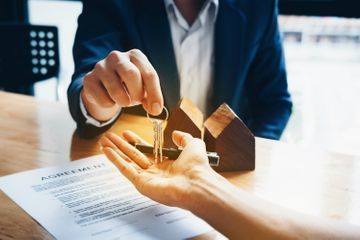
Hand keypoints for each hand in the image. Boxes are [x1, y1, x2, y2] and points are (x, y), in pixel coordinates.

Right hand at [81, 49, 162, 120]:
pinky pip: (104, 99)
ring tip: (124, 101)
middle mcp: (117, 56)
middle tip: (136, 101)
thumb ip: (152, 97)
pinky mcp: (89, 79)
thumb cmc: (129, 86)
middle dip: (137, 94)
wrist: (104, 86)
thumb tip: (155, 109)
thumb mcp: (143, 88)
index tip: (155, 109)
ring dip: (124, 102)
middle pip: (131, 75)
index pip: (149, 74)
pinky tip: (110, 99)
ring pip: (116, 90)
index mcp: (135, 55)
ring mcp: (101, 66)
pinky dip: (110, 105)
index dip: (154, 94)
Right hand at [98, 130, 214, 208]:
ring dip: (114, 151)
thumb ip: (184, 138)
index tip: (126, 133)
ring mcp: (147, 178)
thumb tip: (175, 133)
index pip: (146, 151)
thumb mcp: (193, 144)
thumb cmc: (197, 166)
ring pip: (127, 161)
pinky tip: (107, 151)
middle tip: (109, 136)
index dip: (136, 141)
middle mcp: (155, 171)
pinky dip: (115, 160)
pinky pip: (125, 170)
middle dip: (120, 145)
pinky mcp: (141, 184)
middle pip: (133, 155)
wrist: (196, 183)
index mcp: (166, 163)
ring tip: (103, 141)